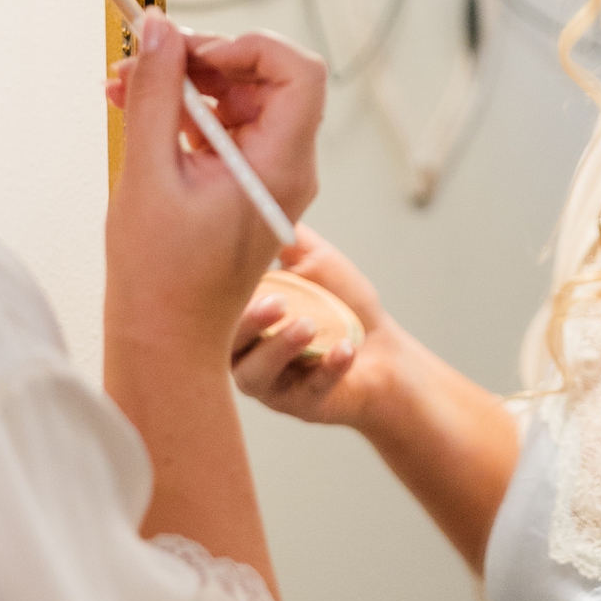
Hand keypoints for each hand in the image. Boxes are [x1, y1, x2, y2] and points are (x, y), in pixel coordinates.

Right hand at [104, 14, 325, 359]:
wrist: (165, 342)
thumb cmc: (160, 277)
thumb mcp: (147, 173)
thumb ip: (154, 94)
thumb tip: (158, 27)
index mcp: (280, 167)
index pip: (298, 72)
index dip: (248, 47)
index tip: (191, 54)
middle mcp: (286, 168)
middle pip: (264, 79)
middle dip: (201, 59)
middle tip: (141, 57)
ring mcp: (266, 178)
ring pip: (238, 100)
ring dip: (183, 84)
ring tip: (122, 84)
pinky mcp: (243, 187)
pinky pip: (223, 130)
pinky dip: (182, 114)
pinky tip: (134, 109)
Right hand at [233, 226, 400, 428]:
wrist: (384, 350)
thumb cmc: (342, 305)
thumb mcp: (313, 261)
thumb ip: (285, 235)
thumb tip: (259, 194)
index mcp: (241, 320)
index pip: (217, 310)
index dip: (222, 294)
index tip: (244, 274)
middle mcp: (245, 355)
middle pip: (227, 345)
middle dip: (248, 324)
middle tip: (277, 302)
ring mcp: (272, 386)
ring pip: (257, 376)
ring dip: (280, 349)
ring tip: (308, 326)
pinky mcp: (303, 406)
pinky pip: (309, 392)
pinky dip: (327, 369)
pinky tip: (346, 350)